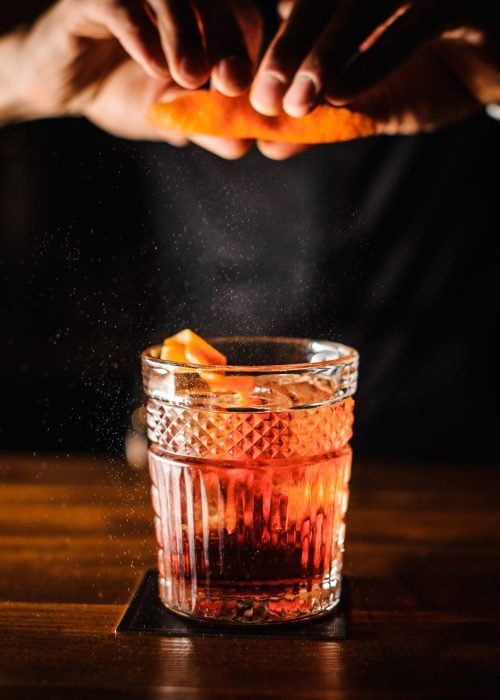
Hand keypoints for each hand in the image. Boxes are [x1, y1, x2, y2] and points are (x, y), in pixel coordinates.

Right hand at [11, 0, 262, 157]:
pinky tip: (153, 67)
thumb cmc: (121, 91)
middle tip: (232, 82)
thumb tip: (242, 146)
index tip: (250, 91)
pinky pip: (120, 6)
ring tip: (190, 77)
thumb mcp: (168, 116)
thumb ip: (205, 127)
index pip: (241, 18)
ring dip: (184, 34)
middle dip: (227, 41)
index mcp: (198, 14)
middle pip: (212, 0)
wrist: (60, 84)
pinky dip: (141, 35)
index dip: (250, 51)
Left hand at [250, 0, 499, 157]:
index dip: (270, 42)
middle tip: (262, 99)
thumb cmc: (438, 75)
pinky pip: (412, 23)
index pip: (301, 5)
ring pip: (362, 3)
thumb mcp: (374, 102)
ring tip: (295, 103)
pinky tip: (340, 95)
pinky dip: (372, 60)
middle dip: (287, 48)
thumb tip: (269, 146)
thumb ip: (324, 118)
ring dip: (322, 53)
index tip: (239, 90)